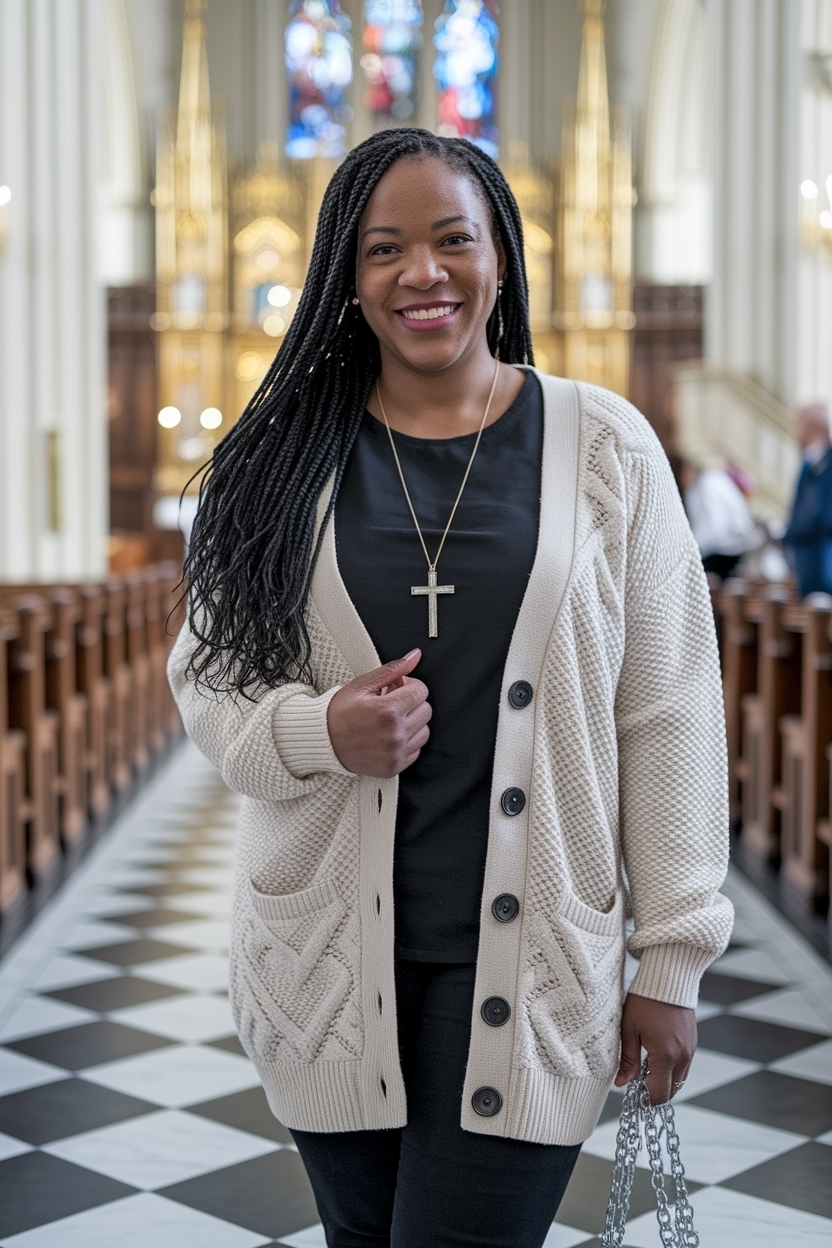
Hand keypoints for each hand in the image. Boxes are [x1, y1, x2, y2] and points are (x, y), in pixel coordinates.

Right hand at [327, 650, 431, 777]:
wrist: (323, 741)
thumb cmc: (339, 713)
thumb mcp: (362, 685)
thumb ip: (393, 670)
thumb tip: (415, 656)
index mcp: (388, 711)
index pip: (421, 691)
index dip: (409, 685)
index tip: (396, 688)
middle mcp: (395, 734)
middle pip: (426, 711)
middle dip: (411, 703)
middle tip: (391, 702)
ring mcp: (396, 753)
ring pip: (424, 731)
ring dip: (412, 722)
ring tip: (391, 720)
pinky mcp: (394, 767)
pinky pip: (416, 750)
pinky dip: (407, 741)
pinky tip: (390, 735)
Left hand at [614, 992, 696, 1104]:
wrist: (669, 977)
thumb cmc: (645, 1001)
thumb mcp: (629, 1029)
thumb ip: (627, 1060)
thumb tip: (621, 1084)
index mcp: (666, 1055)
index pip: (659, 1094)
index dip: (646, 1101)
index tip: (633, 1096)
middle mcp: (683, 1056)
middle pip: (671, 1091)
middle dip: (655, 1092)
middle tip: (637, 1084)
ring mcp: (690, 1050)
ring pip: (679, 1080)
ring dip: (664, 1081)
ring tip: (644, 1068)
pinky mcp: (693, 1042)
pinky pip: (684, 1066)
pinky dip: (672, 1069)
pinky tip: (656, 1057)